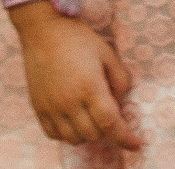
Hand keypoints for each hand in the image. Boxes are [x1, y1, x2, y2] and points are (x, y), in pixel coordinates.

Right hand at [9, 1, 142, 150]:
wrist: (43, 30)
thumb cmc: (78, 38)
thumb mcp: (107, 53)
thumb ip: (120, 79)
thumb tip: (120, 102)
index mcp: (90, 87)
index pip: (110, 124)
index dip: (125, 138)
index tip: (136, 144)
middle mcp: (69, 102)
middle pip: (93, 134)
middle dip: (106, 129)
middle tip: (108, 112)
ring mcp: (51, 107)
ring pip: (73, 139)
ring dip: (87, 133)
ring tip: (90, 115)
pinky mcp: (38, 108)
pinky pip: (54, 134)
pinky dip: (67, 133)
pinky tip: (73, 119)